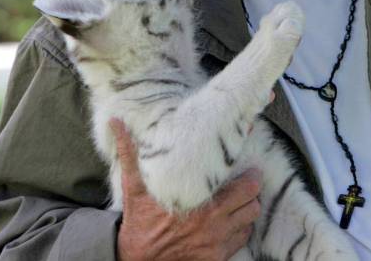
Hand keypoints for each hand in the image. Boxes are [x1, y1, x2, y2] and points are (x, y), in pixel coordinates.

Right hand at [111, 119, 261, 260]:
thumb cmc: (139, 222)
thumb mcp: (134, 187)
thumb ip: (130, 154)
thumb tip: (117, 123)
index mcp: (202, 203)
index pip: (246, 186)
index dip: (251, 174)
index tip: (250, 166)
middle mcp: (214, 224)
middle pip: (253, 203)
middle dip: (251, 191)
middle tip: (246, 182)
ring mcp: (217, 244)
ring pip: (250, 221)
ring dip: (246, 210)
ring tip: (238, 200)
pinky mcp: (216, 258)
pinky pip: (241, 241)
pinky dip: (239, 230)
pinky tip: (228, 222)